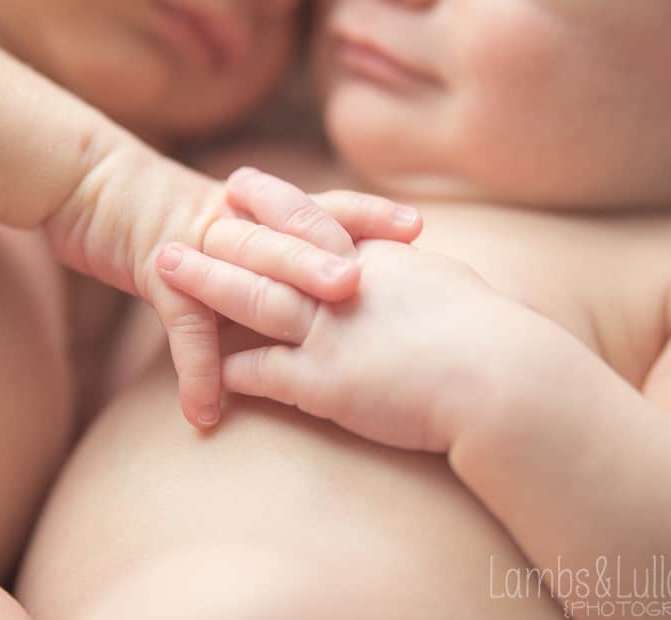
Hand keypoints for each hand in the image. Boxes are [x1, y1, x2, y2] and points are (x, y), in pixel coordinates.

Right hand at [46, 154, 421, 428]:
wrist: (99, 190)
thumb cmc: (175, 212)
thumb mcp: (233, 218)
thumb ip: (279, 242)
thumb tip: (340, 276)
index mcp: (265, 209)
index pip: (325, 205)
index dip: (369, 216)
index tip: (417, 233)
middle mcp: (240, 223)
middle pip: (291, 238)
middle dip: (328, 260)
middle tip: (368, 286)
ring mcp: (200, 249)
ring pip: (244, 275)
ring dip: (273, 309)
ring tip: (309, 351)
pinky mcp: (158, 275)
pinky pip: (181, 328)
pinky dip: (194, 373)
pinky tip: (205, 413)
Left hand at [157, 238, 537, 449]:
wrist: (506, 380)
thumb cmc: (494, 336)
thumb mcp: (448, 285)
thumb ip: (411, 272)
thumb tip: (399, 262)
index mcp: (376, 259)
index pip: (313, 221)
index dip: (272, 202)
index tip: (239, 185)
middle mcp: (344, 287)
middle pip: (269, 253)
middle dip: (221, 237)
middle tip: (180, 223)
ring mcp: (330, 332)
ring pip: (253, 300)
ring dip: (206, 284)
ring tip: (164, 268)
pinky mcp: (325, 382)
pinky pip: (263, 371)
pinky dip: (228, 370)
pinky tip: (200, 372)